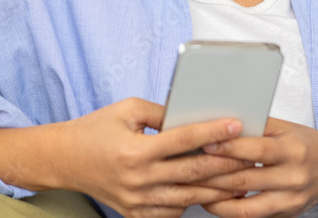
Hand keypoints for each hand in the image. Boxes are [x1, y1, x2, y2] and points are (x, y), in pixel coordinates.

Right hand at [52, 97, 254, 216]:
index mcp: (136, 150)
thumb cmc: (96, 129)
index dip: (213, 132)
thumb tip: (193, 114)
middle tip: (252, 153)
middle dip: (228, 163)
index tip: (237, 124)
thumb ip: (161, 112)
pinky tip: (208, 191)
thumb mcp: (126, 109)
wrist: (65, 160)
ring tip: (241, 176)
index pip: (184, 139)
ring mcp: (138, 202)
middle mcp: (138, 179)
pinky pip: (173, 212)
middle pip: (194, 172)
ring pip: (189, 197)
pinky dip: (192, 202)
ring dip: (217, 187)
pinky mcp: (136, 215)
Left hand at [195, 116, 317, 216]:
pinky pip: (253, 215)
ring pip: (246, 203)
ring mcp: (291, 199)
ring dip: (216, 197)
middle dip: (212, 174)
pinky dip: (230, 209)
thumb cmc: (304, 143)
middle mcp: (294, 176)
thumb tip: (219, 122)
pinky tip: (213, 201)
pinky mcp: (287, 214)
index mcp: (293, 149)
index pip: (256, 149)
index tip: (204, 142)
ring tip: (193, 187)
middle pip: (246, 178)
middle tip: (186, 167)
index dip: (228, 147)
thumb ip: (256, 127)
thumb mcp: (285, 129)